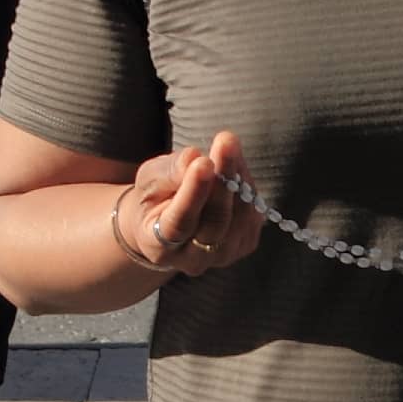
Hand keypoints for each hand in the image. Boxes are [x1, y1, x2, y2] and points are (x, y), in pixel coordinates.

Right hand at [117, 132, 257, 279]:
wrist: (168, 221)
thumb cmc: (154, 197)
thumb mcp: (149, 179)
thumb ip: (169, 172)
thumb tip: (193, 157)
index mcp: (158, 246)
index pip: (180, 222)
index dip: (194, 192)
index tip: (203, 161)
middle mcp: (192, 260)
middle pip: (215, 223)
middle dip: (224, 180)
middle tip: (226, 141)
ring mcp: (222, 257)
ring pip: (239, 219)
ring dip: (238, 177)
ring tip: (228, 144)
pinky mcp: (244, 246)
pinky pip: (252, 216)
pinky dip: (247, 186)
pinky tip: (236, 164)